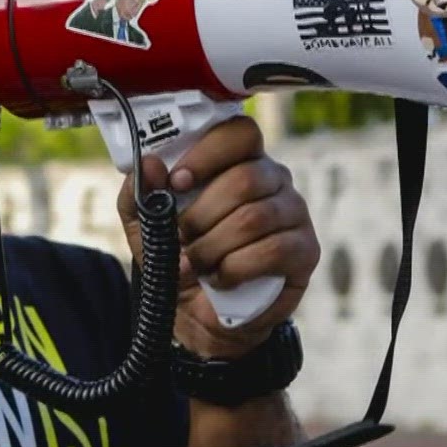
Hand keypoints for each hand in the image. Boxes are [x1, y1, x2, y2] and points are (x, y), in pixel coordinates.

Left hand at [117, 116, 319, 360]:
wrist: (200, 313)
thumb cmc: (178, 256)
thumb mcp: (146, 225)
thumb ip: (140, 192)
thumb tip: (149, 163)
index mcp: (238, 161)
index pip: (239, 133)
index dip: (207, 153)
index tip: (178, 182)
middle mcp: (273, 179)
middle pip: (246, 178)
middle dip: (202, 215)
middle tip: (181, 237)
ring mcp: (294, 213)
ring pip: (256, 217)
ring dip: (214, 247)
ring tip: (195, 264)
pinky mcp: (305, 250)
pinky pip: (274, 250)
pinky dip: (236, 268)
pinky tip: (221, 278)